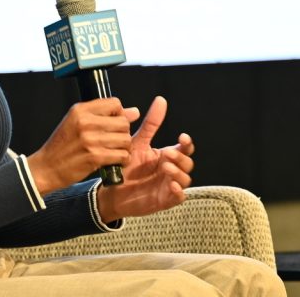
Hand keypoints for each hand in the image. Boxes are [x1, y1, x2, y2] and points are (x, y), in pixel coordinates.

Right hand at [28, 98, 140, 195]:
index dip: (119, 114)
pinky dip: (122, 160)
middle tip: (115, 140)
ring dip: (124, 148)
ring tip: (114, 151)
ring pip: (125, 140)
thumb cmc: (62, 145)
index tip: (113, 123)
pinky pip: (122, 155)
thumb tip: (134, 112)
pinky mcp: (94, 157)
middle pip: (123, 122)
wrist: (46, 167)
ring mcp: (90, 139)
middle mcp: (85, 122)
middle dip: (124, 133)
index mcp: (80, 110)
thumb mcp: (76, 123)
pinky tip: (114, 161)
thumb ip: (104, 116)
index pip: (114, 103)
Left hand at [96, 96, 194, 222]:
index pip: (185, 148)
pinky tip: (171, 185)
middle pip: (188, 163)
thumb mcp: (137, 142)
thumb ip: (151, 124)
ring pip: (186, 179)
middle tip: (167, 154)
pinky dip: (178, 191)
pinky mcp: (165, 200)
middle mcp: (171, 169)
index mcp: (166, 155)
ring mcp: (169, 185)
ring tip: (165, 167)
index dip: (187, 143)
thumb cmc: (126, 166)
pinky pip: (179, 197)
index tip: (182, 137)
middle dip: (181, 157)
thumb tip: (161, 100)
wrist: (111, 190)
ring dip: (179, 172)